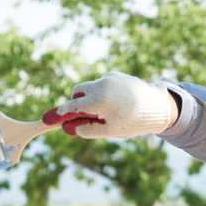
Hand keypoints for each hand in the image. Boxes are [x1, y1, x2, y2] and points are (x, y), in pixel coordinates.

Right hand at [42, 71, 173, 138]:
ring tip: (109, 112)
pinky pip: (102, 84)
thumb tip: (70, 128)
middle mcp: (101, 85)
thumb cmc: (134, 121)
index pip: (72, 106)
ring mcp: (109, 78)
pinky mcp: (116, 75)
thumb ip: (88, 129)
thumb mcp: (110, 130)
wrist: (158, 106)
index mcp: (98, 100)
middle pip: (77, 92)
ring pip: (90, 88)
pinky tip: (117, 103)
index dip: (60, 114)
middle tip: (85, 117)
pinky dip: (103, 94)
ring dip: (91, 99)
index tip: (47, 119)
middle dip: (77, 103)